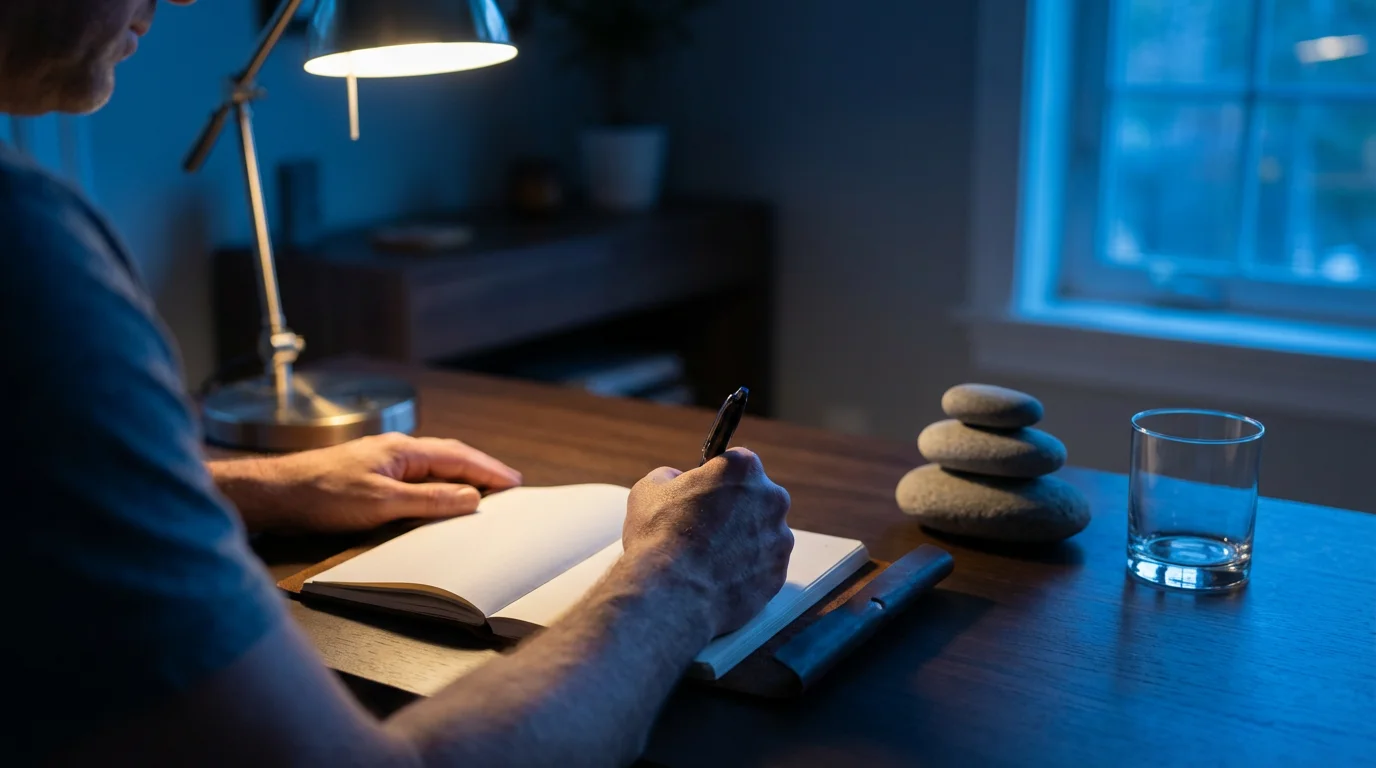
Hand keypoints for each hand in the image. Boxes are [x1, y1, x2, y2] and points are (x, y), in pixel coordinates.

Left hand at [211, 433, 522, 533]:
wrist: (276, 494)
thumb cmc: (322, 495)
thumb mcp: (382, 502)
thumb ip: (429, 499)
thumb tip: (471, 497)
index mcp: (404, 450)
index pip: (459, 457)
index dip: (490, 470)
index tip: (516, 482)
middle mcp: (396, 451)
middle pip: (450, 456)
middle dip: (481, 470)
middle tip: (508, 486)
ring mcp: (382, 461)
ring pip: (433, 465)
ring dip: (460, 476)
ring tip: (482, 491)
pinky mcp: (369, 476)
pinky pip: (416, 477)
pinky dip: (438, 485)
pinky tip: (438, 496)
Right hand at [622, 448, 793, 636]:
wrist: (671, 595)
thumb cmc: (658, 537)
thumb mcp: (649, 490)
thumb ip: (670, 476)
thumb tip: (675, 480)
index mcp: (743, 469)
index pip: (737, 464)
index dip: (718, 480)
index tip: (704, 495)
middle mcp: (772, 499)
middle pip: (756, 498)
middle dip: (736, 510)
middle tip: (705, 529)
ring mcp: (779, 539)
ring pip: (763, 534)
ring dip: (743, 541)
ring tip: (710, 559)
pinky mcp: (778, 574)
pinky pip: (763, 566)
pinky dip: (746, 570)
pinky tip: (720, 578)